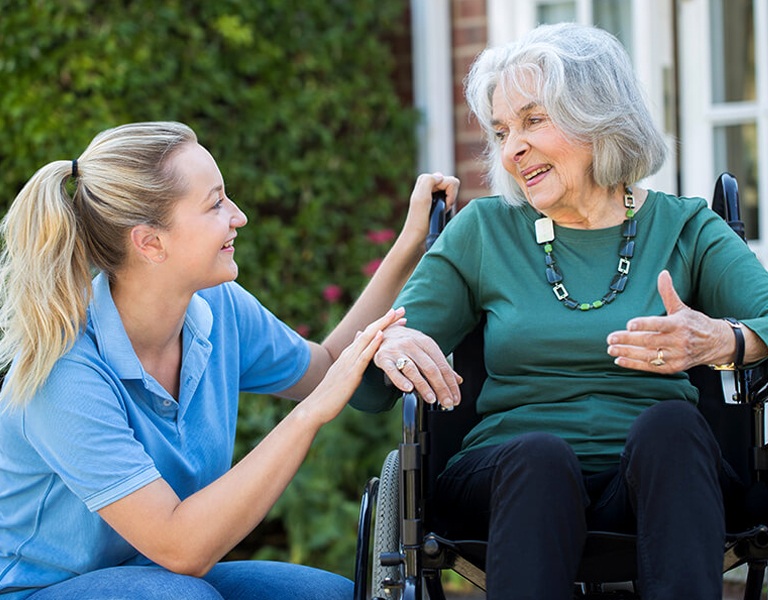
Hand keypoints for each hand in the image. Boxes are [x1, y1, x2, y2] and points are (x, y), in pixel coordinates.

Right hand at [304, 308, 403, 423]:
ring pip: (367, 338)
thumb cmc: (331, 394)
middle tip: (402, 309)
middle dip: (386, 319)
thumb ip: (352, 357)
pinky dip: (373, 344)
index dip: (383, 323)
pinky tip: (382, 335)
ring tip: (394, 315)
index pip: (368, 334)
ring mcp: (349, 362)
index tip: (396, 316)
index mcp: (349, 354)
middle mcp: (349, 353)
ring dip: (382, 325)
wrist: (315, 406)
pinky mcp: (351, 373)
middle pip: (370, 331)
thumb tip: (359, 340)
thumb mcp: (343, 372)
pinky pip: (364, 356)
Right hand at [373, 324, 461, 407]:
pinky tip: (408, 389)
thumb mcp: (425, 349)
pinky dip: (400, 380)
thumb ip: (440, 365)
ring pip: (413, 370)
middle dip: (441, 387)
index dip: (450, 383)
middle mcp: (412, 344)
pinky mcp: (383, 358)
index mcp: (426, 342)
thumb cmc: (407, 343)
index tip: (455, 398)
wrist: (384, 331)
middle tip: (446, 402)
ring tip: (432, 399)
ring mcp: (397, 351)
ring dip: (424, 386)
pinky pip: (392, 370)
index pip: (442, 365)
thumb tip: (457, 380)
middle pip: (430, 368)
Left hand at [400, 172, 459, 246]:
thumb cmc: (419, 221)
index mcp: (425, 180)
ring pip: (453, 192)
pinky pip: (451, 199)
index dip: (450, 195)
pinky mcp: (437, 202)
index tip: (441, 205)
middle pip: (454, 185)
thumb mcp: (421, 198)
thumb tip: (441, 177)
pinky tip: (441, 214)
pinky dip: (449, 207)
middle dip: (451, 198)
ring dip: (449, 203)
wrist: (416, 238)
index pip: (451, 181)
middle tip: (440, 209)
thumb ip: (429, 181)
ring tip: (439, 212)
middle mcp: (430, 185)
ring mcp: (434, 193)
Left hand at [606, 270, 733, 372]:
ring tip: (611, 349)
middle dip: (628, 340)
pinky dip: (634, 365)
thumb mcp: (682, 307)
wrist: (716, 343)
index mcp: (679, 324)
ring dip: (627, 353)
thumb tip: (662, 273)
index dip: (644, 324)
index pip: (659, 324)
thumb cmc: (695, 323)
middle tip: (610, 338)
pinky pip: (651, 367)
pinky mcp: (674, 367)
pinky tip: (620, 360)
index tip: (629, 324)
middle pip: (649, 341)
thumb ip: (668, 293)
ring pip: (648, 355)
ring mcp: (676, 356)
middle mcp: (678, 341)